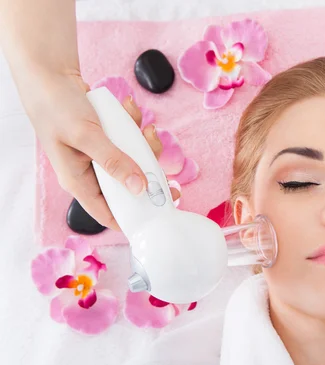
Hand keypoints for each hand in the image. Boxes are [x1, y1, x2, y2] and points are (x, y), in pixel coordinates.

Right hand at [27, 71, 178, 230]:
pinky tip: (131, 109)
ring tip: (142, 124)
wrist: (50, 75)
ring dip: (144, 143)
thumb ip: (113, 162)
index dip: (135, 216)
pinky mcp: (109, 141)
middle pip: (130, 186)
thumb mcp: (86, 135)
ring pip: (135, 161)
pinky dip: (135, 127)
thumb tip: (139, 187)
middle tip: (157, 153)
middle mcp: (91, 173)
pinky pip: (131, 141)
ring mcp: (101, 156)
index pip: (109, 214)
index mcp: (79, 181)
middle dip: (147, 169)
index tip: (161, 207)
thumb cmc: (56, 106)